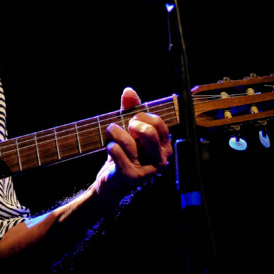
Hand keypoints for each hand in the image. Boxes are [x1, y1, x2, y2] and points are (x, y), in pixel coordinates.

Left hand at [93, 87, 172, 202]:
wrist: (111, 182)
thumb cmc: (123, 154)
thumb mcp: (128, 131)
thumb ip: (130, 110)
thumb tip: (129, 90)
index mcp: (164, 146)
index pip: (158, 122)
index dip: (141, 116)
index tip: (132, 119)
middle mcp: (161, 159)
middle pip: (147, 132)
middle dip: (130, 124)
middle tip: (123, 127)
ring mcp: (148, 170)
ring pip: (129, 141)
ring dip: (114, 132)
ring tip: (111, 135)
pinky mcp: (132, 176)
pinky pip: (116, 152)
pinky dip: (109, 146)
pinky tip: (110, 151)